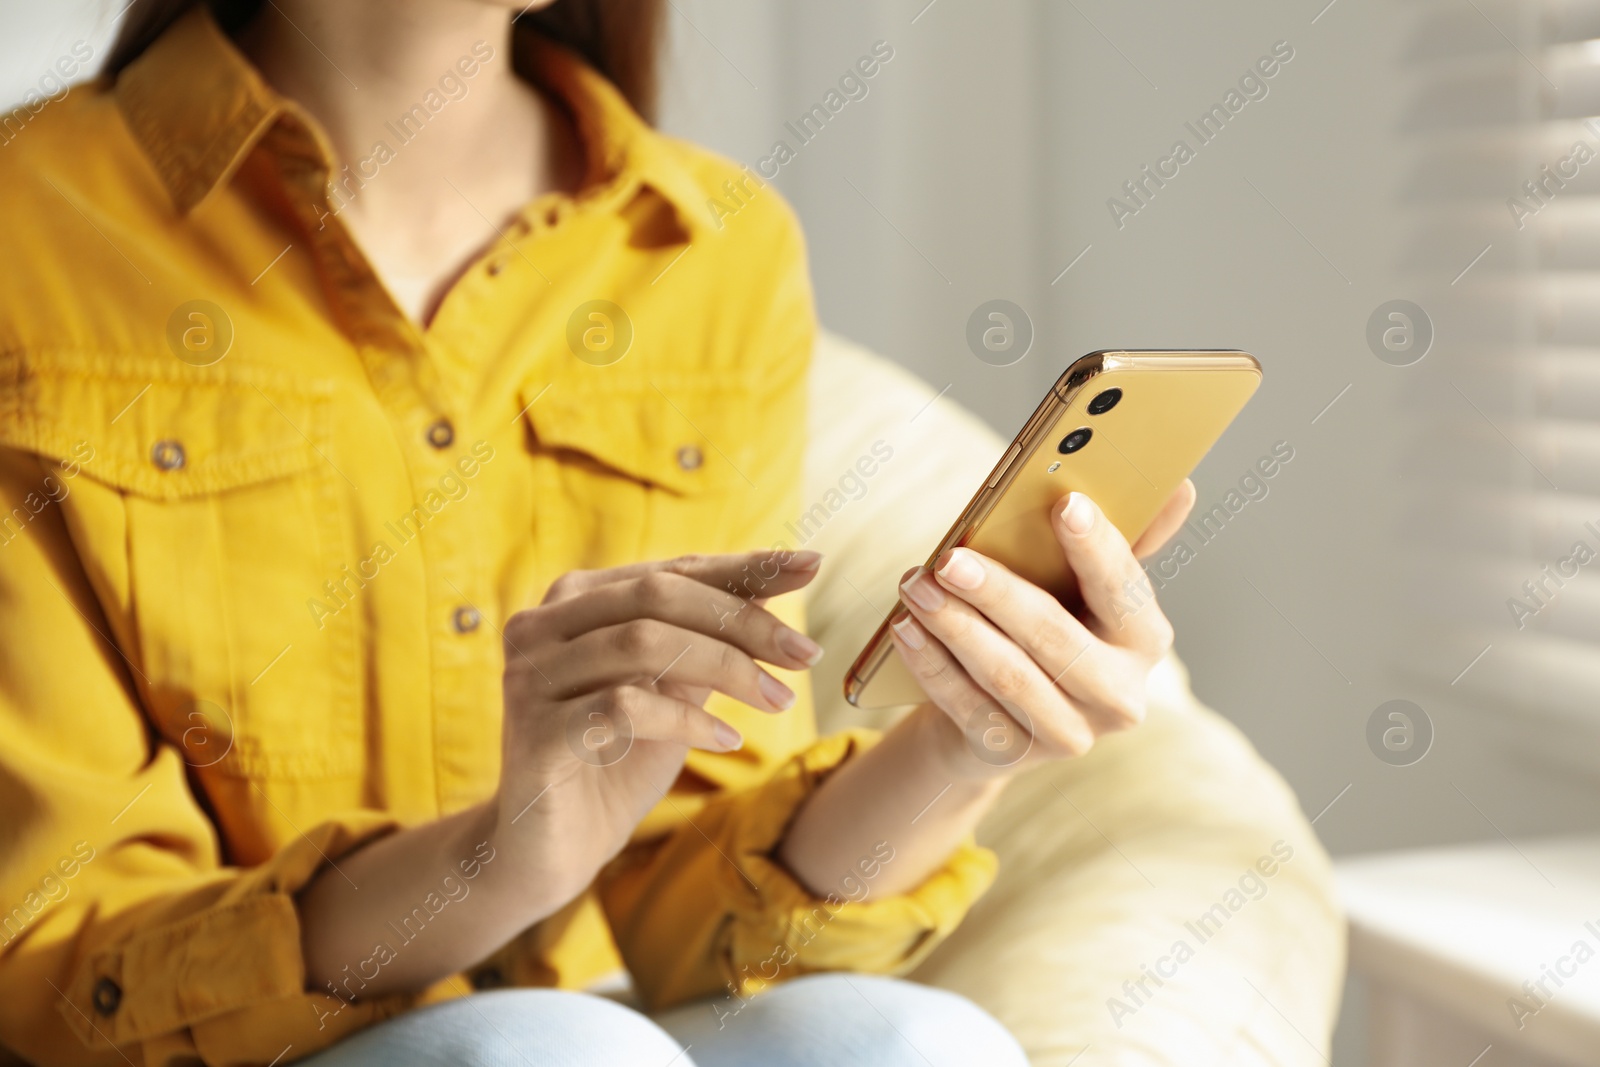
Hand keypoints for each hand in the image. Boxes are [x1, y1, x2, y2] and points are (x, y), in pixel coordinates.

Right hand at [493, 549, 823, 903]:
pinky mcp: (535, 731)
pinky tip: (725, 741)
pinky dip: (686, 721)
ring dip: (727, 669)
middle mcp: (542, 624)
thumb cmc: (618, 761)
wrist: (552, 847)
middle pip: (659, 595)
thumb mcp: (675, 689)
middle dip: (743, 621)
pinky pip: (624, 707)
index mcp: (576, 598)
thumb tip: (782, 577)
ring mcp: (531, 676)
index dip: (745, 567)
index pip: (673, 569)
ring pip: (643, 642)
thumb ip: (711, 637)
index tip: (813, 564)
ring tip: (776, 701)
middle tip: (806, 654)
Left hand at [889, 481, 1194, 777]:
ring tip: (917, 586)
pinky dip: (932, 664)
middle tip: (950, 560)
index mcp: (1145, 640)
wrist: (1008, 714)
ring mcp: (1069, 733)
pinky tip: (905, 629)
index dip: (1096, 547)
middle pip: (1054, 636)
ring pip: (1005, 674)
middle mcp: (1119, 696)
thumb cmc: (1053, 626)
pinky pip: (966, 705)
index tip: (1065, 504)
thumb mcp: (1087, 588)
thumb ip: (1125, 540)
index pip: (1123, 589)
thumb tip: (1180, 484)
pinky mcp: (1015, 756)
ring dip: (954, 626)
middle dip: (997, 594)